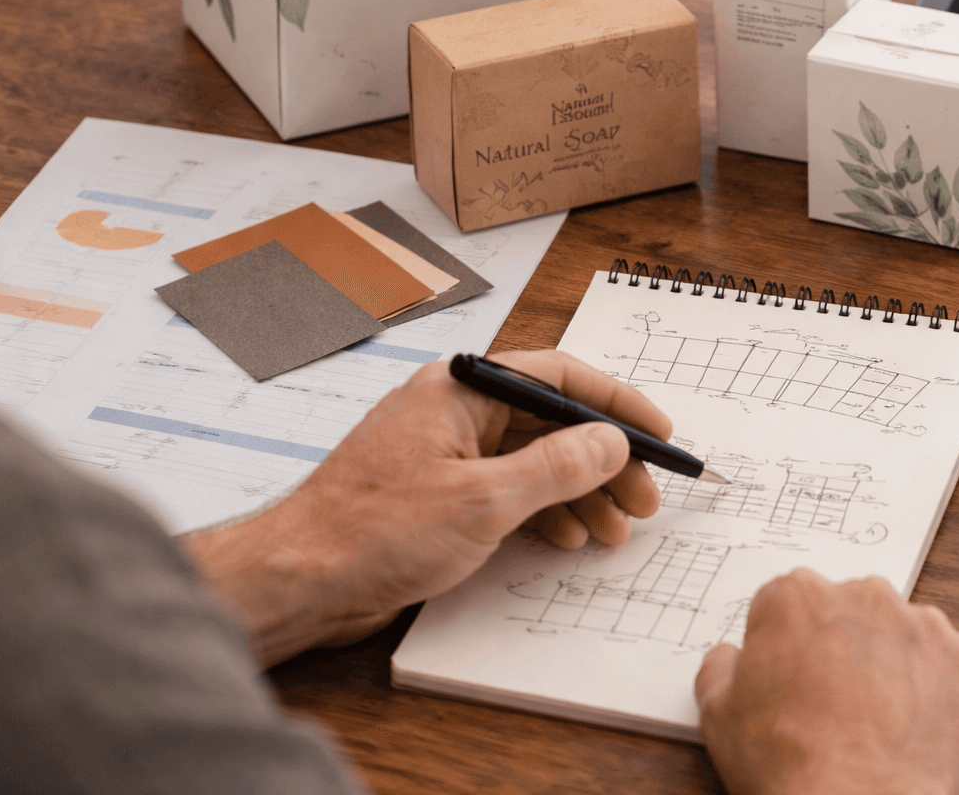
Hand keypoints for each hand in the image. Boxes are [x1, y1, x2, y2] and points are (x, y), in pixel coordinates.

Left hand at [185, 350, 665, 665]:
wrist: (299, 582)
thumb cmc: (370, 532)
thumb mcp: (482, 501)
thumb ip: (556, 467)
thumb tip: (611, 441)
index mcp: (460, 389)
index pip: (558, 376)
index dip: (616, 403)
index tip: (658, 433)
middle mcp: (455, 412)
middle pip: (552, 422)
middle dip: (605, 461)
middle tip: (644, 498)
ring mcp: (447, 453)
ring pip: (535, 460)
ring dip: (581, 492)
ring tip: (615, 529)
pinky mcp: (440, 494)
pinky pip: (509, 490)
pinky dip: (545, 512)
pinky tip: (569, 537)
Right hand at [694, 568, 958, 794]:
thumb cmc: (791, 766)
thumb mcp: (718, 716)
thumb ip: (721, 668)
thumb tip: (730, 658)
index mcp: (798, 597)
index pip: (787, 606)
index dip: (786, 649)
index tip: (791, 681)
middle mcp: (865, 596)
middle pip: (850, 612)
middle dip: (842, 649)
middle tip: (834, 707)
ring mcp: (925, 627)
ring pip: (905, 635)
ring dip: (895, 667)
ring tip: (880, 724)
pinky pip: (958, 664)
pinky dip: (944, 690)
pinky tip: (919, 727)